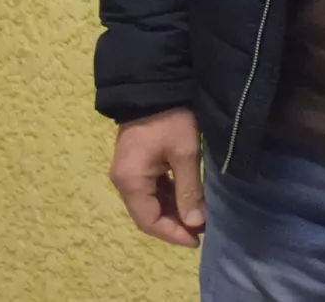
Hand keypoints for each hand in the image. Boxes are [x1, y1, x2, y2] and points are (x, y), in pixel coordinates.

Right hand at [110, 106, 205, 247]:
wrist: (155, 85)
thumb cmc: (171, 119)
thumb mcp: (185, 154)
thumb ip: (188, 190)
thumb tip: (194, 223)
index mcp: (130, 181)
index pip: (149, 221)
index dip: (173, 234)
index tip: (197, 239)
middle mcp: (124, 180)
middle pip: (147, 214)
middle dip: (174, 224)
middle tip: (201, 229)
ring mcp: (128, 171)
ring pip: (150, 202)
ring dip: (173, 211)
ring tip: (198, 217)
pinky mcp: (137, 163)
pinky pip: (151, 189)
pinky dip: (169, 197)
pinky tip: (188, 200)